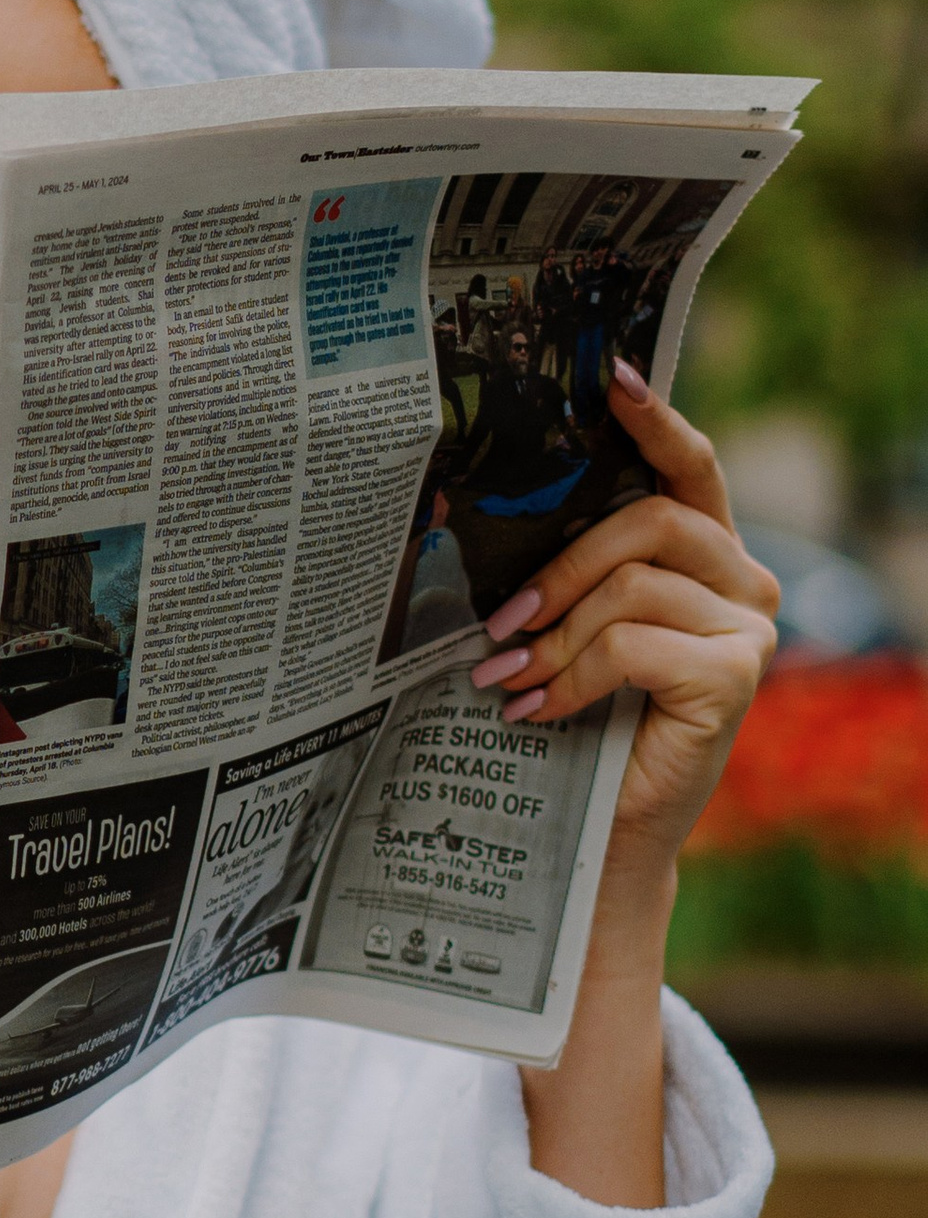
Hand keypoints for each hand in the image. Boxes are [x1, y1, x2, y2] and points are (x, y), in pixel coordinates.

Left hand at [465, 362, 777, 1207]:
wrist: (589, 844)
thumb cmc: (566, 726)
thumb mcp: (555, 627)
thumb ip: (551, 566)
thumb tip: (468, 496)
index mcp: (699, 554)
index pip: (689, 466)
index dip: (653, 416)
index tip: (605, 374)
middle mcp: (742, 579)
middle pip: (647, 521)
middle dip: (558, 566)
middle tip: (495, 625)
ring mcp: (750, 629)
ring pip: (633, 585)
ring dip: (555, 635)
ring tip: (507, 680)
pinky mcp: (737, 679)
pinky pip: (640, 643)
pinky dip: (577, 675)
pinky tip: (539, 709)